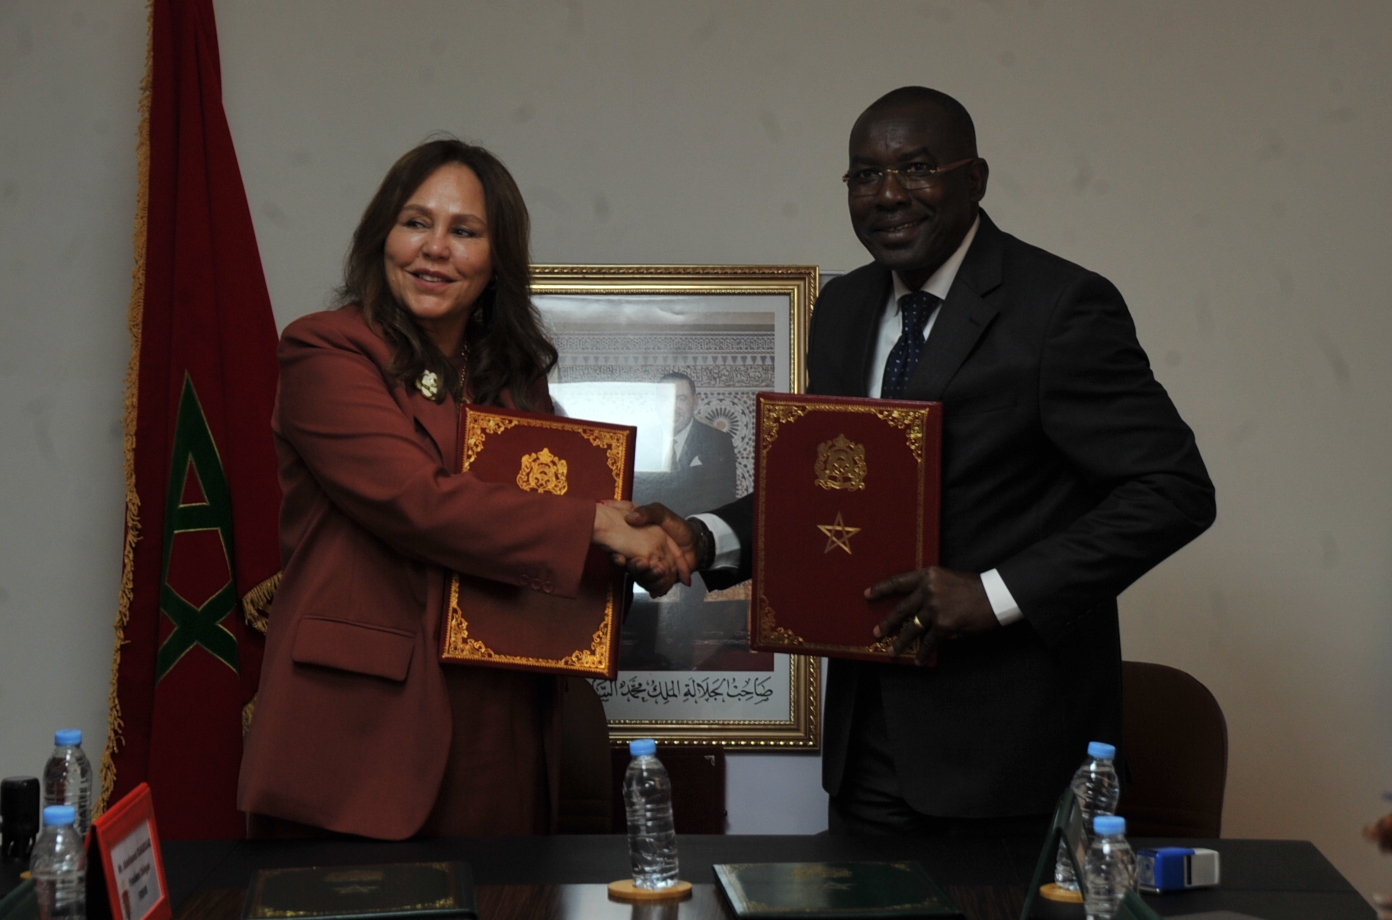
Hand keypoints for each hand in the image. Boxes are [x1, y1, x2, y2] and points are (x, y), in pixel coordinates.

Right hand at [592, 502, 691, 595]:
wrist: (696, 542)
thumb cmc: (677, 527)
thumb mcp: (661, 513)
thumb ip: (646, 512)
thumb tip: (629, 518)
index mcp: (636, 542)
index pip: (620, 552)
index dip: (617, 557)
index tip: (621, 558)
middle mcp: (641, 557)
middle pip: (631, 568)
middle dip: (636, 568)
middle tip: (644, 563)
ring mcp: (650, 569)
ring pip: (642, 579)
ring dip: (650, 578)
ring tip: (660, 570)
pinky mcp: (659, 579)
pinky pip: (654, 587)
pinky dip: (659, 586)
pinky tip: (664, 584)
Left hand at [866, 566, 998, 665]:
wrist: (996, 595)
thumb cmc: (974, 587)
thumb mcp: (948, 579)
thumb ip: (930, 590)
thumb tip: (915, 613)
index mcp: (927, 575)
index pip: (898, 582)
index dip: (881, 589)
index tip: (867, 595)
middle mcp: (928, 590)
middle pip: (901, 609)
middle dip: (887, 623)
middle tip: (876, 632)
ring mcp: (935, 608)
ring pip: (911, 629)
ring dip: (900, 642)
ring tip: (892, 652)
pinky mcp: (944, 625)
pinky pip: (929, 642)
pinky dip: (924, 653)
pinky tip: (918, 660)